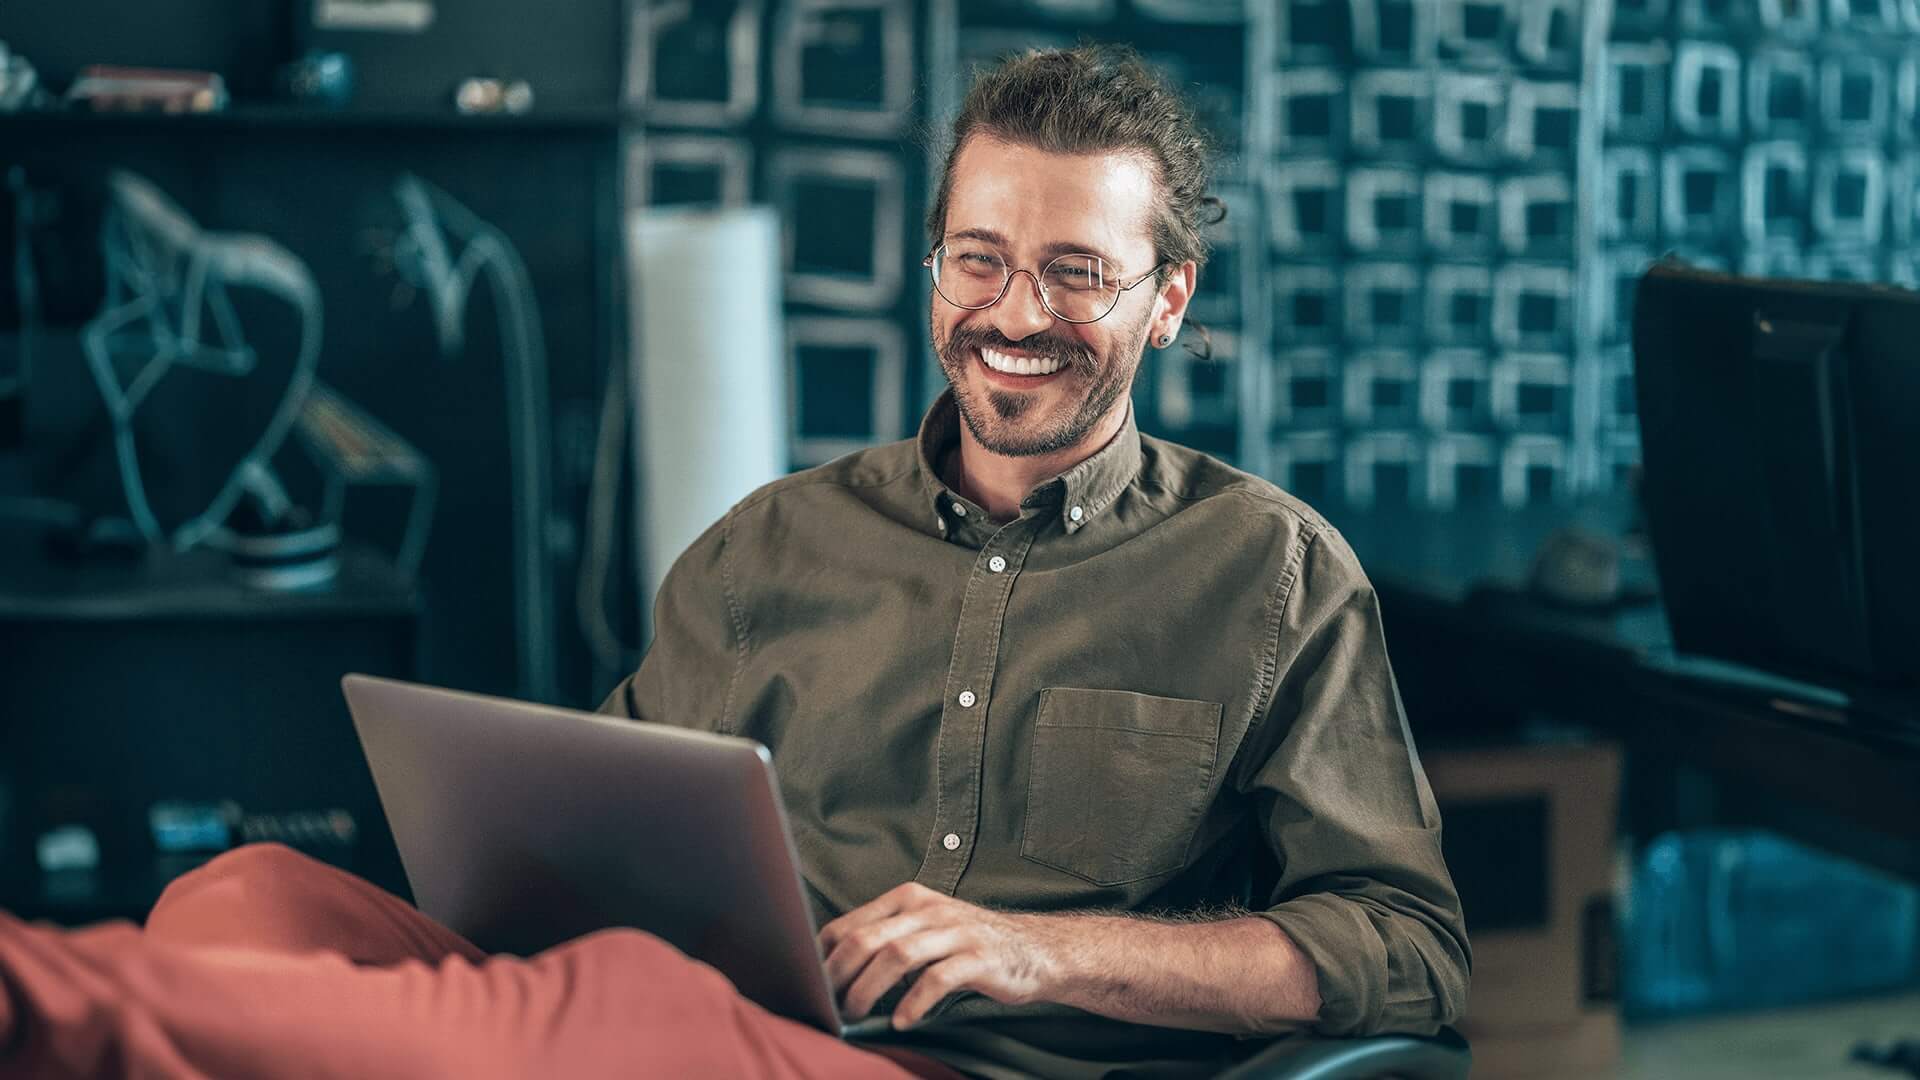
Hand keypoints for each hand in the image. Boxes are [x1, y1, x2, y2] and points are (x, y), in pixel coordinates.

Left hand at [817, 882, 1061, 1029]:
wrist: (1035, 949)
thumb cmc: (969, 945)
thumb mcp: (925, 930)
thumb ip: (886, 940)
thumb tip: (833, 971)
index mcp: (908, 899)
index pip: (849, 924)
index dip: (823, 958)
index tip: (811, 986)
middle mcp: (928, 909)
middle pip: (867, 939)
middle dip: (839, 977)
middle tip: (828, 1007)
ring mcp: (954, 931)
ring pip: (897, 956)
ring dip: (869, 990)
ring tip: (856, 1015)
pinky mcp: (978, 957)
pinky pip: (937, 979)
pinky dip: (914, 1002)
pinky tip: (902, 1021)